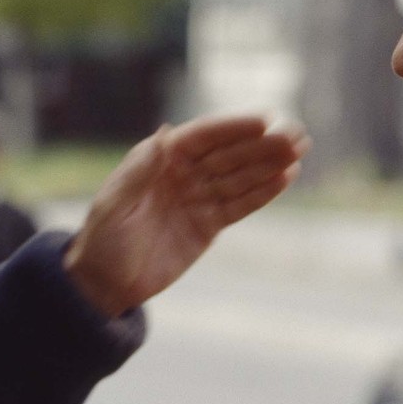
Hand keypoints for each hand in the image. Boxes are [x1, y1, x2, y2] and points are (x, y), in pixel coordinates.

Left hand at [62, 114, 306, 316]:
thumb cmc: (102, 239)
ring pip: (239, 178)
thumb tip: (165, 133)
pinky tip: (285, 179)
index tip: (264, 121)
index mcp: (158, 160)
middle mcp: (182, 174)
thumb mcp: (115, 204)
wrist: (105, 282)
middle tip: (295, 135)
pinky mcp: (208, 225)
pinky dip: (262, 194)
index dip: (233, 128)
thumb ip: (140, 170)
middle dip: (261, 144)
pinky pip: (239, 206)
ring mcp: (197, 199)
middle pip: (228, 154)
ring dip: (269, 164)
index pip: (202, 137)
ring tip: (300, 151)